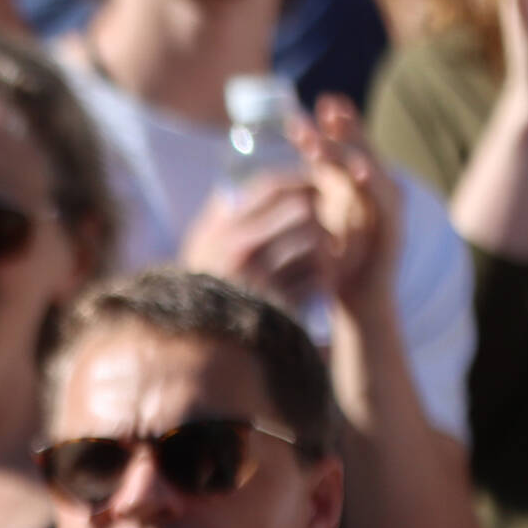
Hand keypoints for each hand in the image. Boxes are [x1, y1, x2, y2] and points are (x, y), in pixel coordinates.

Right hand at [179, 172, 331, 307]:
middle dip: (319, 217)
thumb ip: (223, 212)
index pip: (270, 187)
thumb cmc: (206, 288)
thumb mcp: (202, 246)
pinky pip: (317, 278)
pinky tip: (321, 286)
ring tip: (327, 258)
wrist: (200, 346)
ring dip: (327, 249)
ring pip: (315, 242)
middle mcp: (237, 249)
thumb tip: (252, 181)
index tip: (314, 190)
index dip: (299, 183)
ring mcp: (259, 278)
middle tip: (325, 227)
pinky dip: (325, 280)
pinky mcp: (278, 305)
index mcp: (221, 230)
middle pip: (301, 210)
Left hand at [297, 95, 401, 315]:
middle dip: (340, 127)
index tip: (293, 120)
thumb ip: (297, 202)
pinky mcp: (394, 223)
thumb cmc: (329, 268)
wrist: (355, 305)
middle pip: (356, 147)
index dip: (318, 132)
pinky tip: (357, 170)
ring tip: (330, 137)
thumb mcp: (308, 228)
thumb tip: (260, 181)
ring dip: (350, 149)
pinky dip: (373, 180)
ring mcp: (385, 204)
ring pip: (369, 165)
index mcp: (348, 187)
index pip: (335, 149)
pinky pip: (385, 196)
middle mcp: (370, 189)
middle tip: (323, 106)